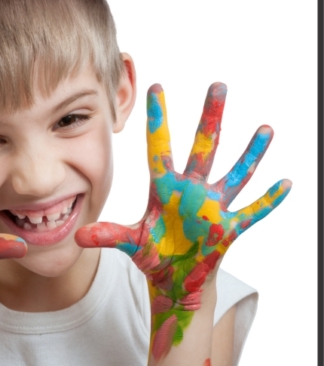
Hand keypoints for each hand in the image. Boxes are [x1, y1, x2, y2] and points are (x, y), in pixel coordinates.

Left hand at [77, 83, 289, 358]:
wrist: (175, 281)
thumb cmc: (154, 255)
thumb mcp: (132, 242)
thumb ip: (109, 236)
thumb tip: (78, 236)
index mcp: (165, 188)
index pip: (159, 147)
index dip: (158, 119)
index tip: (155, 86)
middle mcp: (192, 189)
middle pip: (203, 147)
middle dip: (210, 117)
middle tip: (218, 84)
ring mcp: (213, 207)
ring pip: (235, 173)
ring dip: (251, 152)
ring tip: (266, 128)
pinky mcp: (228, 228)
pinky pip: (253, 211)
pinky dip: (270, 199)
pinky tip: (287, 182)